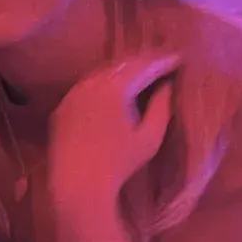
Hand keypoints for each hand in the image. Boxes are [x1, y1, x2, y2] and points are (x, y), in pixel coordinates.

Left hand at [48, 54, 177, 214]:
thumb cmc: (120, 163)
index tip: (179, 58)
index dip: (163, 61)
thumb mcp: (150, 137)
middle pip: (122, 64)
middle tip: (163, 60)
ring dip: (123, 69)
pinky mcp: (62, 106)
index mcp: (115, 88)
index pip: (144, 66)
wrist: (77, 182)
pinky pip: (86, 85)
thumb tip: (169, 86)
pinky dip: (104, 82)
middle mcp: (91, 84)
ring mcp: (73, 94)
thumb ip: (161, 107)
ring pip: (102, 72)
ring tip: (142, 70)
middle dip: (144, 61)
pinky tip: (113, 88)